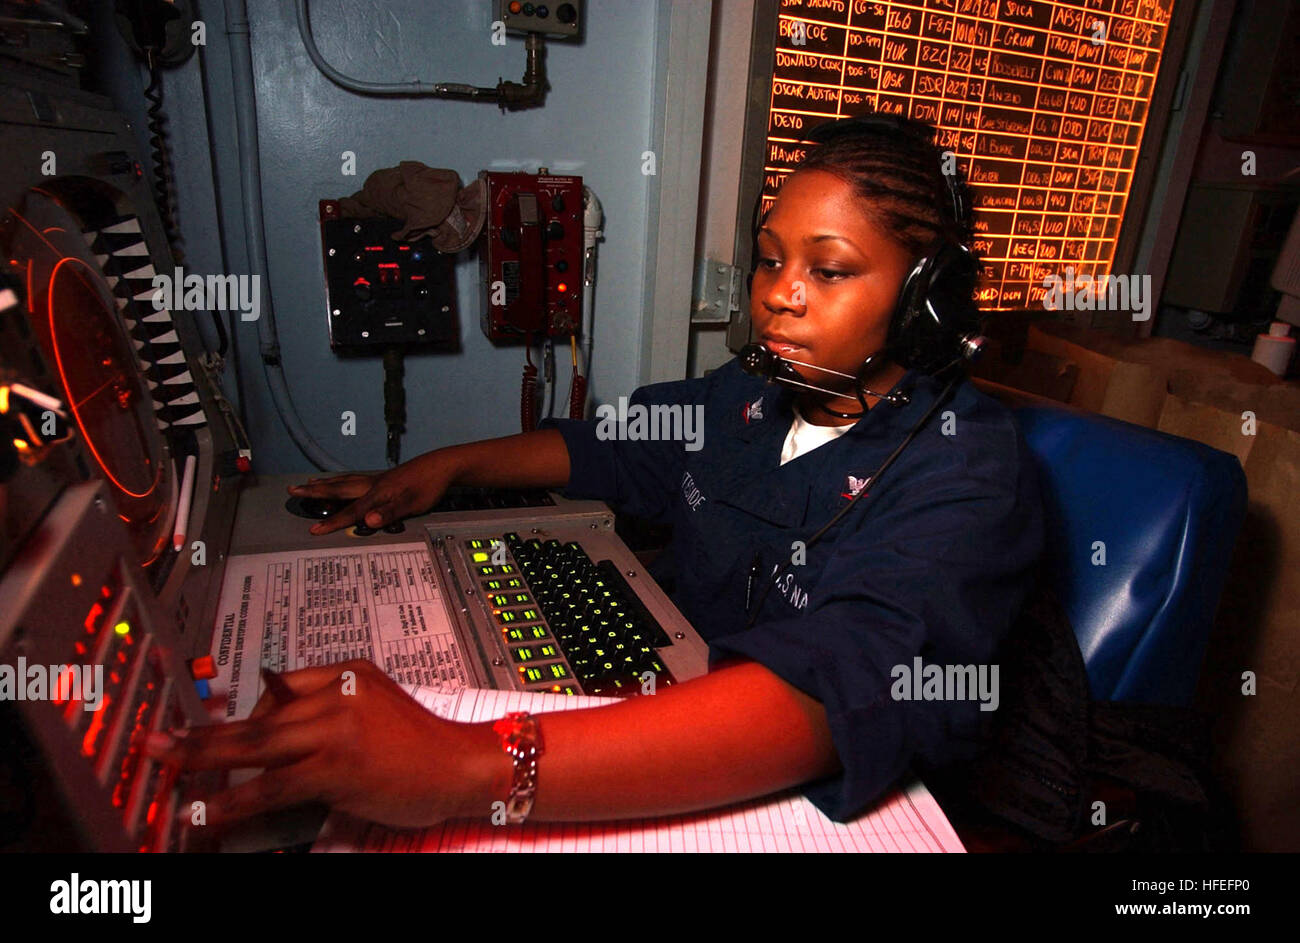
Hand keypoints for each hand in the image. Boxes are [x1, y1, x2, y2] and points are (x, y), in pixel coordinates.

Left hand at [145, 661, 504, 829]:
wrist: (462, 764)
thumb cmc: (424, 745)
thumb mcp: (377, 703)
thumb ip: (332, 706)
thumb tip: (280, 726)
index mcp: (346, 673)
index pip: (280, 687)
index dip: (240, 714)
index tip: (208, 727)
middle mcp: (337, 693)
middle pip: (257, 713)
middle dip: (203, 731)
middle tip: (159, 740)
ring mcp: (335, 728)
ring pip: (257, 744)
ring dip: (205, 758)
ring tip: (168, 766)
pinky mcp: (336, 766)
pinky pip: (274, 785)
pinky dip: (236, 801)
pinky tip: (212, 813)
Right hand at [288, 452, 453, 534]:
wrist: (442, 465)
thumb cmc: (428, 485)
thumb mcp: (413, 503)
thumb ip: (390, 513)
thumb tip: (368, 520)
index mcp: (377, 493)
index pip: (351, 511)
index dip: (332, 522)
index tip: (314, 530)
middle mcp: (372, 484)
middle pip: (338, 489)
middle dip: (315, 492)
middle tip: (293, 490)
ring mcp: (377, 479)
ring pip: (345, 481)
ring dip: (326, 484)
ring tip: (310, 484)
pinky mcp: (383, 478)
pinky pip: (354, 479)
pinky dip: (341, 481)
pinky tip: (341, 482)